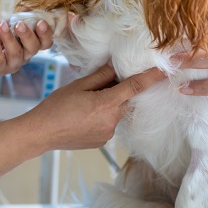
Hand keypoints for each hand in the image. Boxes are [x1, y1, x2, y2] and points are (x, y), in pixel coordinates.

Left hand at [0, 19, 53, 81]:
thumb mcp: (0, 23)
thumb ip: (14, 19)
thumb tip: (28, 8)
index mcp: (26, 44)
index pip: (44, 42)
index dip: (46, 33)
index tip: (40, 22)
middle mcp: (21, 56)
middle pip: (33, 48)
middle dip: (28, 35)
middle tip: (19, 24)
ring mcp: (8, 65)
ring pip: (17, 55)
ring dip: (10, 39)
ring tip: (1, 27)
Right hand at [31, 64, 165, 149]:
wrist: (41, 133)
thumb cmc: (55, 107)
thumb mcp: (77, 86)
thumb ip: (100, 76)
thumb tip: (116, 65)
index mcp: (106, 104)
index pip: (135, 87)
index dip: (152, 78)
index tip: (165, 70)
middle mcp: (111, 121)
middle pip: (126, 101)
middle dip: (120, 91)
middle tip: (103, 85)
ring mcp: (108, 134)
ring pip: (117, 113)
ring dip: (109, 105)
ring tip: (85, 103)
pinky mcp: (102, 142)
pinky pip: (109, 124)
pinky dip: (102, 116)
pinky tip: (83, 116)